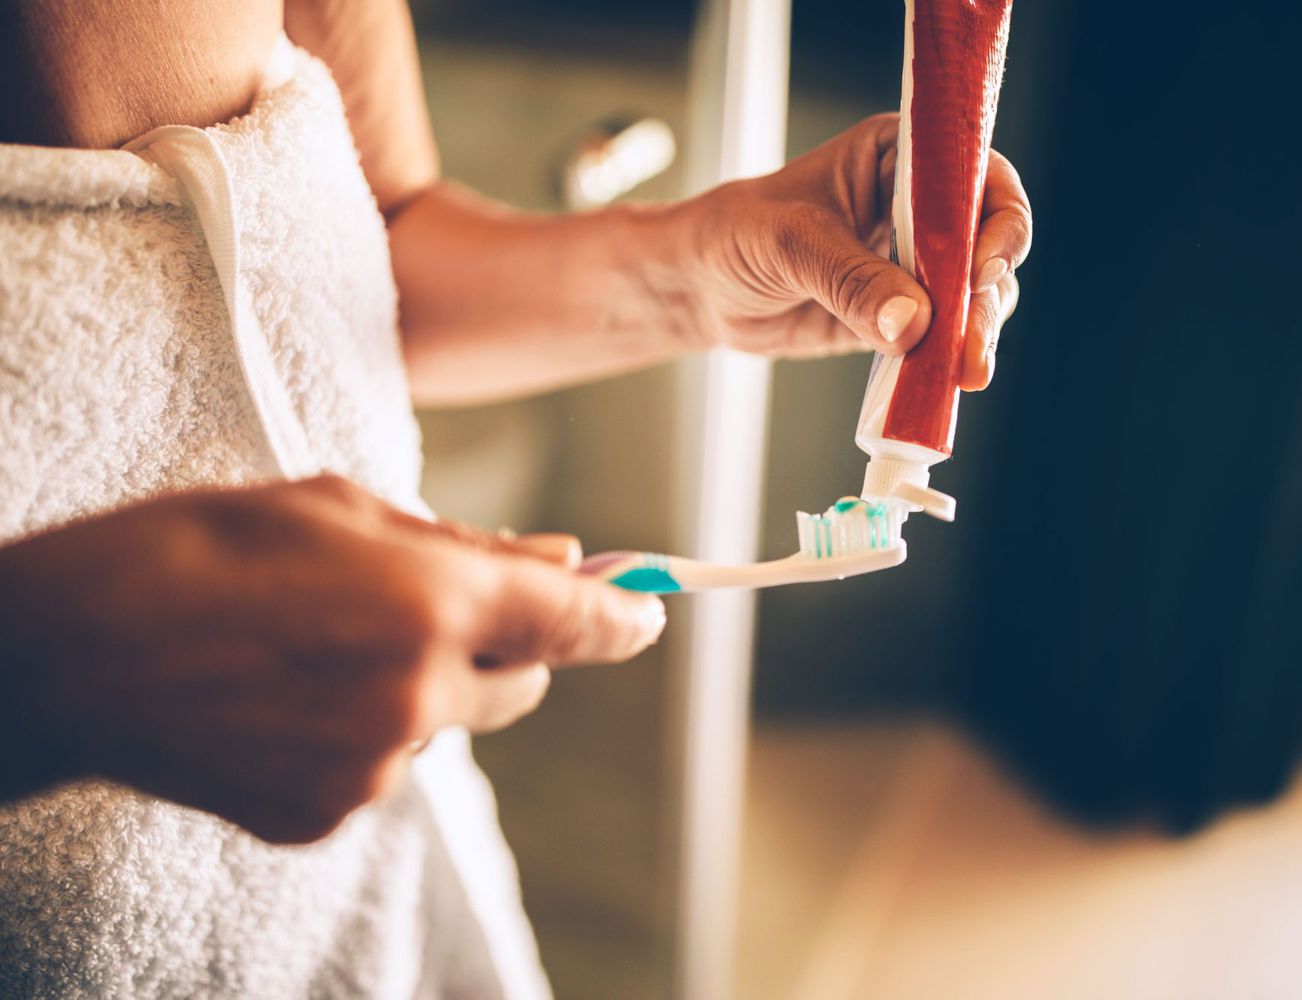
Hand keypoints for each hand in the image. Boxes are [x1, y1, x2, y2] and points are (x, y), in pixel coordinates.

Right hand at [0, 476, 664, 842]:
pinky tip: (284, 696)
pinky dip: (358, 733)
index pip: (573, 621)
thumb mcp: (335, 506)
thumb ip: (459, 541)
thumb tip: (555, 555)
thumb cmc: (198, 550)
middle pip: (523, 686)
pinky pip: (380, 767)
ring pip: (443, 724)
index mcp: (434, 601)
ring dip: (416, 687)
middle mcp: (421, 695)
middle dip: (505, 648)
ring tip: (315, 647)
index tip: (646, 616)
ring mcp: (375, 767)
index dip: (621, 618)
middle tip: (437, 610)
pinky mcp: (326, 814)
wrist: (68, 653)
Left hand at [680, 113, 1031, 389]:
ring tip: (964, 371)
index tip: (982, 268)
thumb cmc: (734, 235)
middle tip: (972, 341)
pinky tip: (944, 383)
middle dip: (987, 294)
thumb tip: (914, 322)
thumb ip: (850, 279)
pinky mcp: (902, 315)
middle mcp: (920, 205)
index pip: (974, 176)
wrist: (701, 287)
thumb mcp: (789, 244)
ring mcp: (915, 263)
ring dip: (976, 334)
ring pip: (974, 296)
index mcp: (899, 157)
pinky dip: (947, 360)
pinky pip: (942, 336)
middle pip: (987, 243)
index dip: (994, 219)